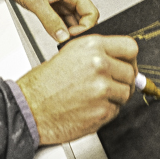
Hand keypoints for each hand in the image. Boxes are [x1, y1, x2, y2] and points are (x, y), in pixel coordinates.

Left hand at [0, 0, 98, 43]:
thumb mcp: (36, 1)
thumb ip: (51, 21)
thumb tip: (63, 35)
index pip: (91, 13)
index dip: (85, 27)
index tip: (73, 35)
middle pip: (83, 18)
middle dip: (77, 30)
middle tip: (66, 39)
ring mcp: (60, 0)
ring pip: (72, 19)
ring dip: (67, 30)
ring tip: (59, 36)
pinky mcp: (51, 4)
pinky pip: (61, 18)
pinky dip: (59, 27)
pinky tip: (53, 32)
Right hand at [17, 35, 137, 143]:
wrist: (28, 108)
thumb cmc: (43, 84)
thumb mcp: (69, 54)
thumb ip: (97, 54)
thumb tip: (120, 61)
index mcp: (92, 47)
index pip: (130, 48)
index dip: (130, 59)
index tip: (128, 65)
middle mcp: (99, 65)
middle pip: (131, 73)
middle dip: (123, 80)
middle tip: (110, 85)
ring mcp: (102, 89)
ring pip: (126, 93)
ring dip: (115, 97)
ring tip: (94, 97)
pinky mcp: (102, 111)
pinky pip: (116, 110)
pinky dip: (106, 111)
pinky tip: (89, 108)